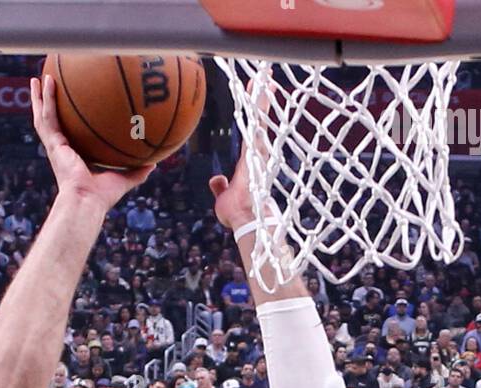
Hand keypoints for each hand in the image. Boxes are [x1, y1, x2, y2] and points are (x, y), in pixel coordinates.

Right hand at [31, 75, 153, 213]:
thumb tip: (155, 163)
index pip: (68, 136)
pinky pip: (49, 116)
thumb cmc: (102, 198)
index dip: (67, 123)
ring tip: (37, 79)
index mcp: (73, 158)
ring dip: (40, 98)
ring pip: (44, 116)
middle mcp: (61, 151)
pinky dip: (46, 98)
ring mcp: (54, 147)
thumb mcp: (124, 180)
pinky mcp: (53, 144)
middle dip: (47, 106)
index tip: (68, 109)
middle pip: (51, 123)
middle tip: (45, 88)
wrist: (86, 202)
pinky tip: (47, 81)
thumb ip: (137, 171)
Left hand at [208, 76, 271, 229]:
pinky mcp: (258, 152)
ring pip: (261, 116)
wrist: (247, 221)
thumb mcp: (224, 197)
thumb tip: (215, 180)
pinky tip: (262, 91)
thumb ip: (220, 187)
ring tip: (265, 73)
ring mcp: (259, 151)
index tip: (255, 91)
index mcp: (248, 158)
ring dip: (262, 95)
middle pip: (259, 116)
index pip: (250, 128)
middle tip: (265, 72)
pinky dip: (260, 108)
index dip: (253, 110)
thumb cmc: (237, 214)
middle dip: (262, 94)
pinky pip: (258, 124)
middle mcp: (257, 151)